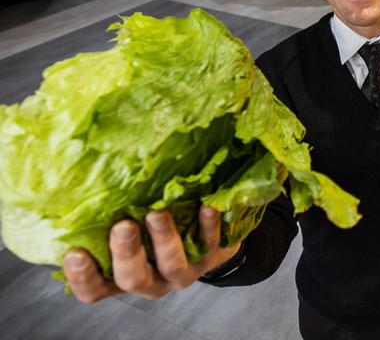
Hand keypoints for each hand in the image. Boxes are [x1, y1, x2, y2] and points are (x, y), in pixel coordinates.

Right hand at [63, 206, 239, 302]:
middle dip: (127, 253)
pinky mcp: (210, 256)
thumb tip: (82, 185)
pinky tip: (206, 207)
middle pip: (133, 278)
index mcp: (122, 276)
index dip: (83, 276)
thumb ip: (110, 218)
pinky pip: (209, 243)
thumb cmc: (153, 230)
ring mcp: (182, 272)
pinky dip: (208, 225)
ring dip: (164, 239)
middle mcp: (151, 279)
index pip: (95, 288)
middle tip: (123, 227)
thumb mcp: (129, 227)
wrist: (206, 239)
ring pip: (172, 264)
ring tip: (157, 213)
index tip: (75, 253)